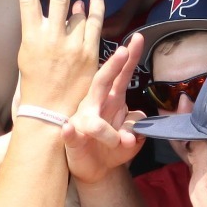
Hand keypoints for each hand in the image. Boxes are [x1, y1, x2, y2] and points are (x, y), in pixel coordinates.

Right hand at [15, 0, 106, 115]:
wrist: (49, 114)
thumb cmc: (34, 86)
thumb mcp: (27, 56)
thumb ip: (40, 33)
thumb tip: (63, 12)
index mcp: (31, 37)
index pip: (27, 0)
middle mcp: (52, 38)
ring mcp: (72, 45)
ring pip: (79, 11)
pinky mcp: (89, 54)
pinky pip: (95, 26)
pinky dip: (95, 13)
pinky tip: (96, 1)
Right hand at [62, 37, 144, 183]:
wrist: (96, 169)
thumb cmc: (113, 146)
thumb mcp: (132, 135)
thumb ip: (137, 124)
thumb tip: (137, 124)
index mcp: (112, 99)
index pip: (122, 76)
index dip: (130, 58)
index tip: (138, 38)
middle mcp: (96, 104)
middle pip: (103, 82)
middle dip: (113, 67)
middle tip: (123, 52)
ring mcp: (82, 120)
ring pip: (92, 116)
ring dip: (107, 129)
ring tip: (121, 142)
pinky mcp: (73, 138)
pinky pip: (70, 133)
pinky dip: (70, 131)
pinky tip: (68, 128)